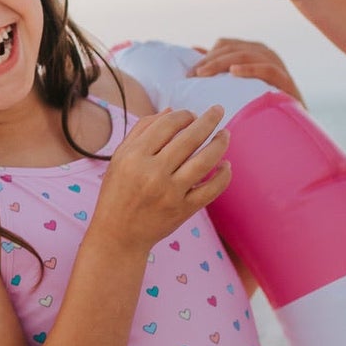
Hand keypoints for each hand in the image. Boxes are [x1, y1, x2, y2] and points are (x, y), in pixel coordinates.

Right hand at [94, 106, 230, 254]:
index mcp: (135, 156)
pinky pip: (211, 190)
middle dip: (208, 120)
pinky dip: (223, 176)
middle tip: (218, 110)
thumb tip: (171, 110)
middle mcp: (153, 172)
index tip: (191, 114)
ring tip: (226, 134)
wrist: (118, 234)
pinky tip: (226, 165)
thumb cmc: (118, 191)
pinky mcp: (183, 210)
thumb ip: (142, 131)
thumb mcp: (120, 158)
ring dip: (220, 143)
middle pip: (189, 138)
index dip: (184, 115)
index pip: (167, 124)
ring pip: (205, 161)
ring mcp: (170, 192)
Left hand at [187, 39, 304, 104]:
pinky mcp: (286, 80)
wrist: (291, 128)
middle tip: (193, 76)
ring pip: (246, 54)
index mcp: (253, 51)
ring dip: (222, 63)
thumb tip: (194, 50)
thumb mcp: (237, 84)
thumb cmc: (259, 105)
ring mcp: (277, 64)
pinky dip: (249, 68)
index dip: (206, 56)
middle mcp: (265, 53)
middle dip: (210, 61)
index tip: (189, 74)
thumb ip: (219, 66)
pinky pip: (267, 69)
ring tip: (204, 75)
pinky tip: (234, 72)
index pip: (225, 45)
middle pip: (232, 48)